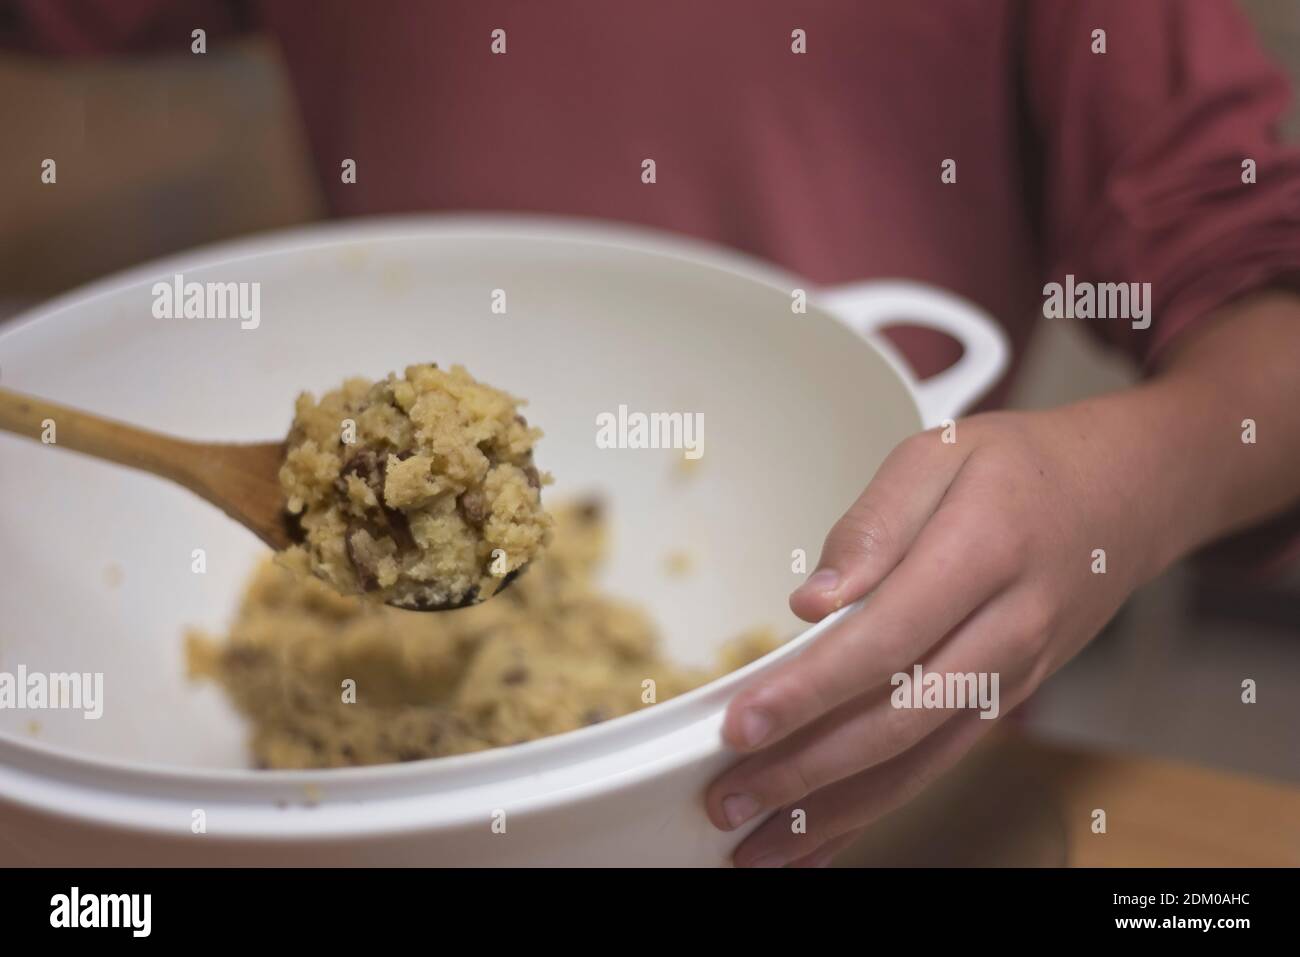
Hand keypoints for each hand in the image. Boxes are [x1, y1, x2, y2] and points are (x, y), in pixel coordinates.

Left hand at [706, 400, 1186, 866]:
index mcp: (984, 553)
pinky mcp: (1008, 703)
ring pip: (919, 762)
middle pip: (898, 719)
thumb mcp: (940, 452)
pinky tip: (826, 837)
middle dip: (806, 769)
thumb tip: (812, 600)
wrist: (1126, 494)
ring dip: (836, 810)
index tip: (741, 723)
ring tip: (759, 846)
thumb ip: (873, 523)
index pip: (885, 638)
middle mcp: (1007, 630)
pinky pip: (938, 764)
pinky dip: (879, 807)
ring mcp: (1014, 677)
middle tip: (727, 798)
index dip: (810, 688)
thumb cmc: (1021, 466)